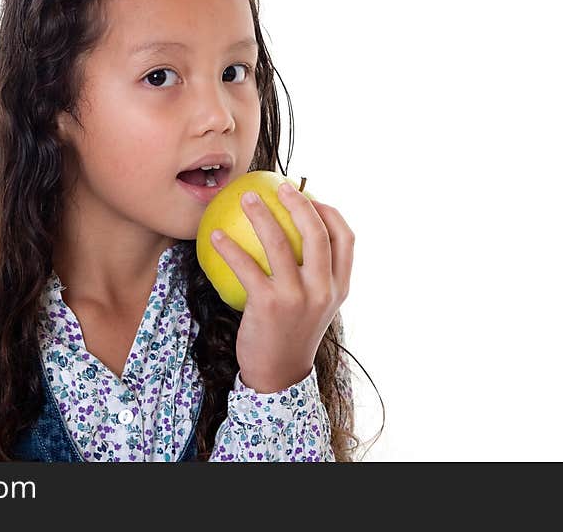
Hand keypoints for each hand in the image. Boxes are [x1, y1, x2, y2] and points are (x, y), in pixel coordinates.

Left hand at [210, 183, 354, 392]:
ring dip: (261, 214)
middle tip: (279, 186)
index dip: (329, 211)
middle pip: (317, 233)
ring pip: (280, 243)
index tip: (309, 196)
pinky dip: (229, 247)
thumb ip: (313, 276)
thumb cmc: (291, 333)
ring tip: (246, 197)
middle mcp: (324, 290)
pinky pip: (246, 266)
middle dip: (299, 202)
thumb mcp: (314, 306)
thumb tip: (294, 236)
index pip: (345, 238)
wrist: (278, 375)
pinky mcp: (269, 304)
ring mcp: (298, 297)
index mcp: (340, 288)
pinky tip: (216, 235)